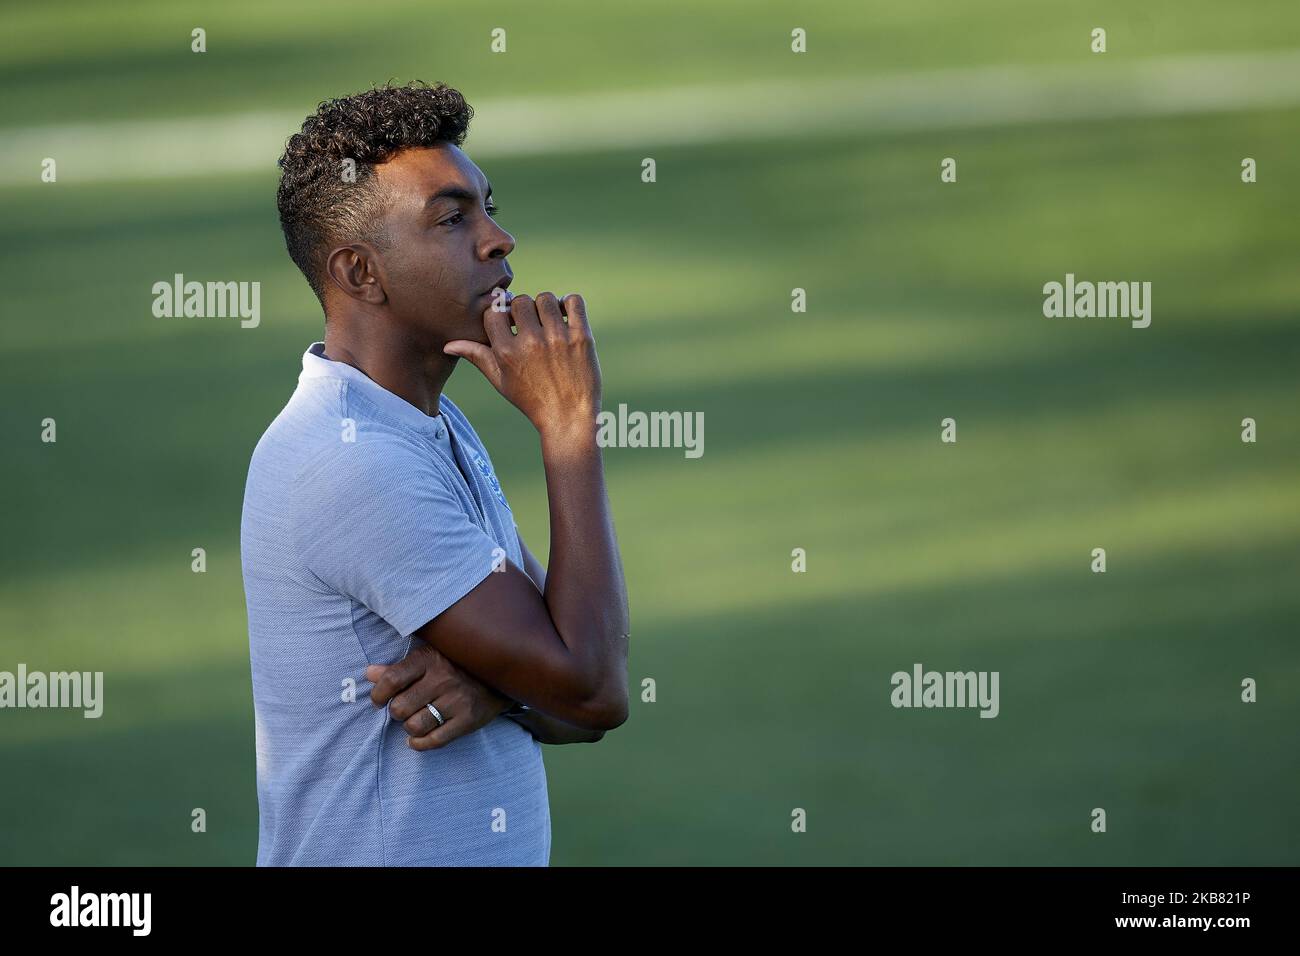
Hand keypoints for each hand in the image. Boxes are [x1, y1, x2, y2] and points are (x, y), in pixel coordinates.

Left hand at [365, 643, 511, 750]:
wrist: (500, 674)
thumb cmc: (456, 665)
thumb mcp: (429, 659)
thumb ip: (398, 668)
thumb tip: (369, 674)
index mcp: (430, 659)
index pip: (391, 680)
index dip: (378, 695)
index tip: (379, 700)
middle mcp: (443, 679)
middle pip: (400, 708)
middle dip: (397, 712)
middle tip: (404, 709)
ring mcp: (457, 700)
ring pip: (415, 726)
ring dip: (410, 727)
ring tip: (416, 719)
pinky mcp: (469, 719)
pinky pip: (434, 740)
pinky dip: (420, 744)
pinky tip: (418, 739)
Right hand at [443, 291, 600, 434]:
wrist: (568, 419)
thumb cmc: (531, 401)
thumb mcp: (500, 381)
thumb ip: (477, 357)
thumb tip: (449, 345)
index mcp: (506, 352)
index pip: (494, 312)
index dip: (502, 314)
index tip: (510, 323)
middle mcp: (530, 342)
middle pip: (520, 300)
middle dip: (524, 309)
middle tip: (532, 323)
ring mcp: (557, 338)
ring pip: (545, 298)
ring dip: (546, 306)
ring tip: (549, 321)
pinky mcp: (581, 337)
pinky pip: (573, 301)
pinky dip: (569, 303)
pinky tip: (566, 317)